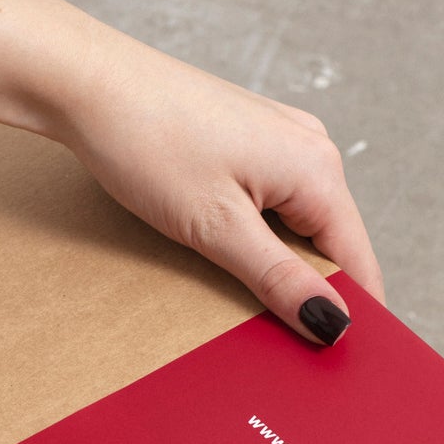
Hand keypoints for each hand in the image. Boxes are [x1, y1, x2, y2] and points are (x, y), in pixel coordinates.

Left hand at [45, 13, 383, 344]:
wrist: (85, 81)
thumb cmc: (147, 143)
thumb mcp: (217, 227)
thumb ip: (280, 280)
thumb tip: (334, 324)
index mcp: (317, 169)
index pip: (358, 263)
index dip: (351, 316)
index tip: (332, 362)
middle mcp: (310, 147)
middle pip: (332, 244)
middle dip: (310, 292)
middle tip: (279, 342)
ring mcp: (280, 138)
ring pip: (299, 225)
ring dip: (279, 265)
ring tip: (245, 298)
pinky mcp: (249, 138)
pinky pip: (273, 202)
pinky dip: (258, 236)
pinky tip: (226, 252)